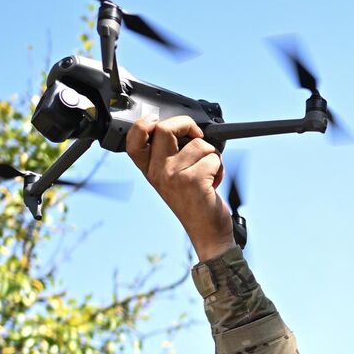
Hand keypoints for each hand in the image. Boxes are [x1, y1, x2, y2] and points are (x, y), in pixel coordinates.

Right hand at [125, 114, 235, 261]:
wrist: (207, 232)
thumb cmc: (193, 204)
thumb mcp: (172, 180)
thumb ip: (170, 156)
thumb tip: (183, 128)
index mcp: (150, 170)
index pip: (134, 140)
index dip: (144, 124)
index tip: (158, 121)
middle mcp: (157, 172)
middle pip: (164, 128)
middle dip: (187, 125)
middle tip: (198, 136)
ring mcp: (173, 176)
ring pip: (199, 143)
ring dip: (212, 154)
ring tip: (208, 172)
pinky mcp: (193, 180)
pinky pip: (213, 157)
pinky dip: (220, 167)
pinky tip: (213, 183)